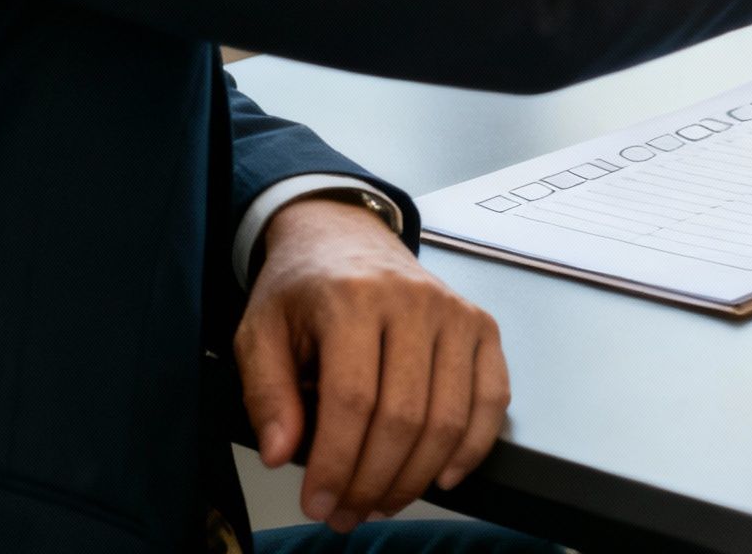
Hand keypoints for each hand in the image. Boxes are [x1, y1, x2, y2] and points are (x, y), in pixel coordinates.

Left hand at [236, 196, 510, 530]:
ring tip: (383, 501)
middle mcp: (413, 301)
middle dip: (375, 480)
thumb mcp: (258, 331)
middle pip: (405, 415)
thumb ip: (266, 393)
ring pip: (449, 416)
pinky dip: (473, 447)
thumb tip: (284, 454)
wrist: (345, 237)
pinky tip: (442, 475)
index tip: (318, 503)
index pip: (353, 399)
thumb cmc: (302, 288)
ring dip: (417, 476)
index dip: (337, 463)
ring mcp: (456, 313)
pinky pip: (492, 397)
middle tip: (348, 514)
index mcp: (351, 298)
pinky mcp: (482, 326)